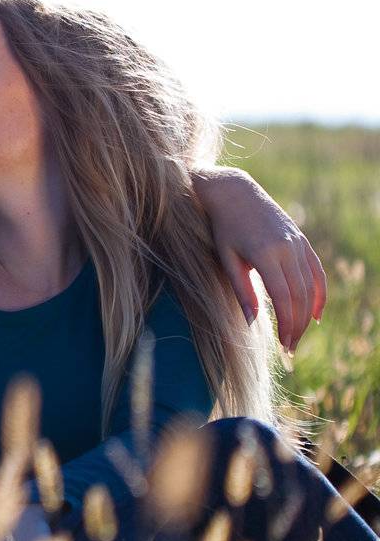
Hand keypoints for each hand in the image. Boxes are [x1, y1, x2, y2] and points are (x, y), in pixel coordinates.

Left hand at [195, 167, 326, 350]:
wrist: (234, 192)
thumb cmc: (222, 228)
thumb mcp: (226, 259)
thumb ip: (241, 290)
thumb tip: (251, 322)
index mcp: (266, 254)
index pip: (283, 297)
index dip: (286, 323)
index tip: (284, 345)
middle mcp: (287, 248)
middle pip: (300, 295)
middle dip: (297, 325)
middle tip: (290, 348)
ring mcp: (298, 243)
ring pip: (310, 285)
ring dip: (307, 314)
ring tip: (298, 335)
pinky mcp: (301, 240)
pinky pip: (316, 271)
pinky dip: (318, 293)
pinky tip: (315, 315)